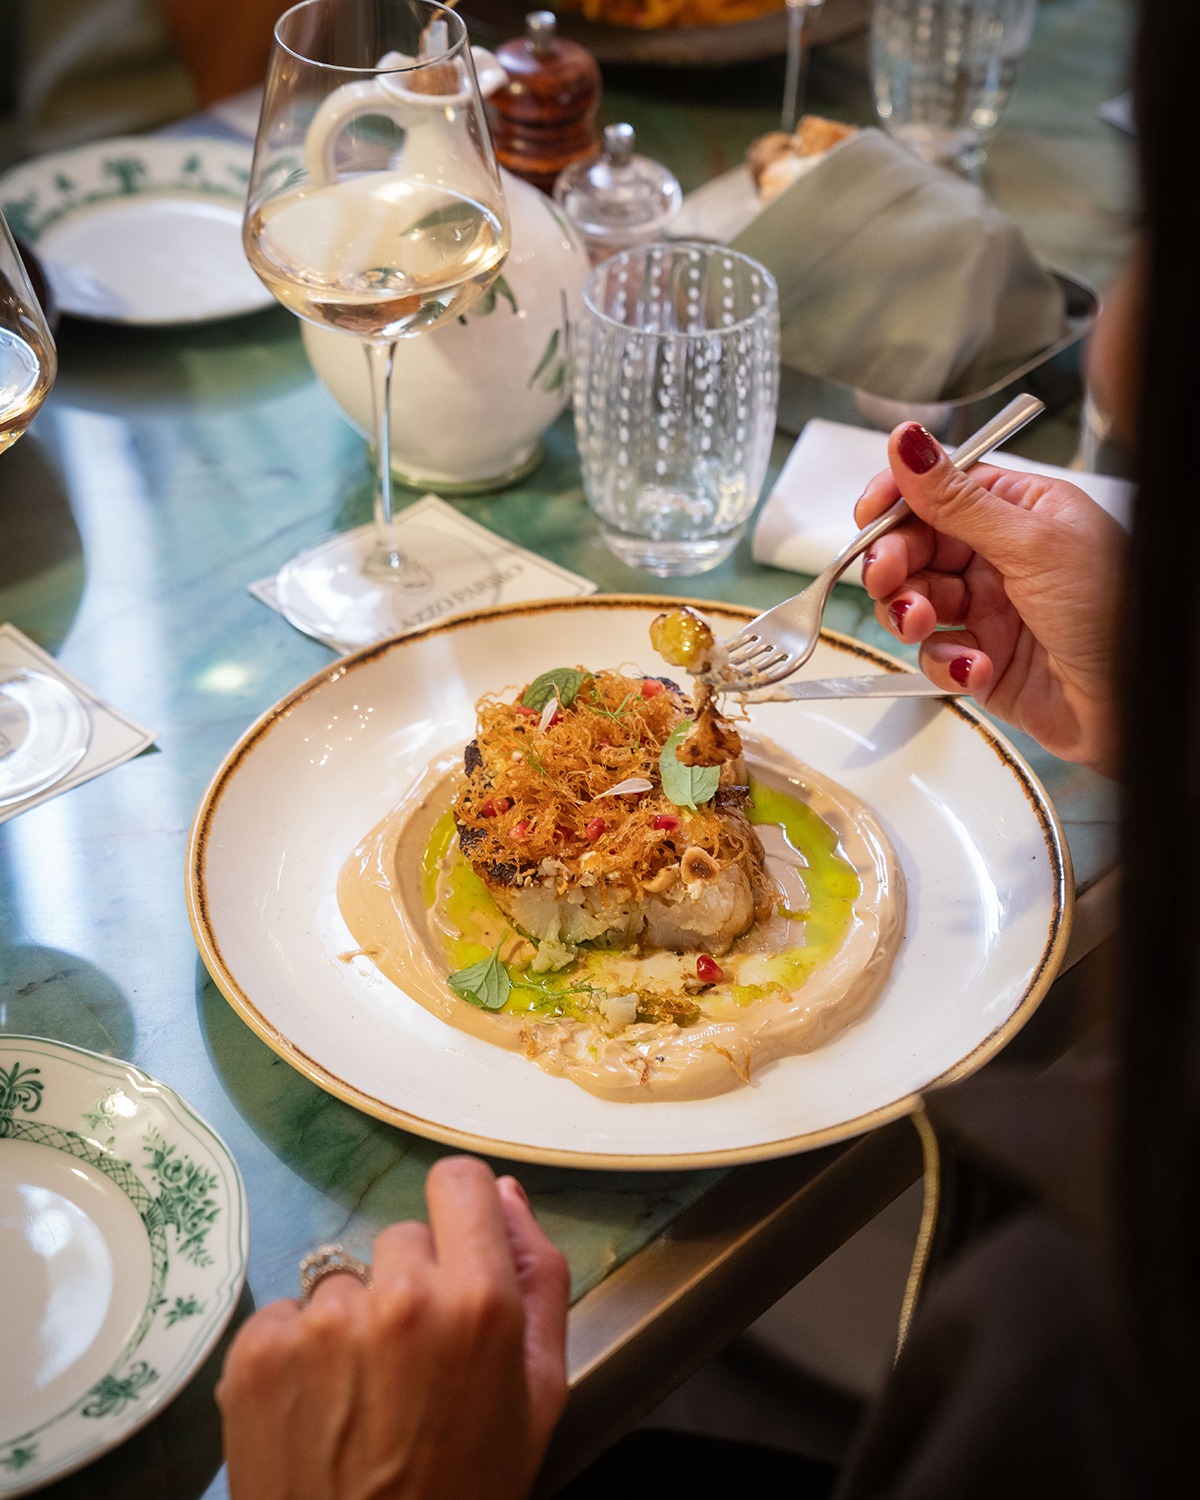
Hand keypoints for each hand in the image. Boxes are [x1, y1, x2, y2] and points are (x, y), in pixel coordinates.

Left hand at [217, 1157, 569, 1499]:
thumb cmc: (469, 1486)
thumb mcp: (539, 1392)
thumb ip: (538, 1278)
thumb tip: (507, 1192)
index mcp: (478, 1300)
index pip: (460, 1181)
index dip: (462, 1214)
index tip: (457, 1254)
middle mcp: (397, 1295)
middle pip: (402, 1237)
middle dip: (412, 1284)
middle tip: (414, 1365)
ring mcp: (320, 1322)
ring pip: (343, 1280)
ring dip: (353, 1322)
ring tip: (363, 1397)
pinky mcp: (256, 1351)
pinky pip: (286, 1314)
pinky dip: (298, 1353)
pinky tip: (317, 1409)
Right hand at [855, 423, 1125, 776]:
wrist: (1134, 705)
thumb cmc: (1115, 615)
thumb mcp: (1032, 543)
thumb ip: (958, 499)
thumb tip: (908, 445)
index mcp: (1023, 511)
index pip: (941, 491)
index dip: (899, 502)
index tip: (869, 516)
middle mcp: (1003, 557)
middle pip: (916, 547)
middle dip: (893, 563)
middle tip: (887, 578)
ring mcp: (990, 610)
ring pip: (915, 601)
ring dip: (908, 613)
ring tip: (921, 626)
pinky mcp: (981, 660)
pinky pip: (935, 654)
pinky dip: (946, 662)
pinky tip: (975, 666)